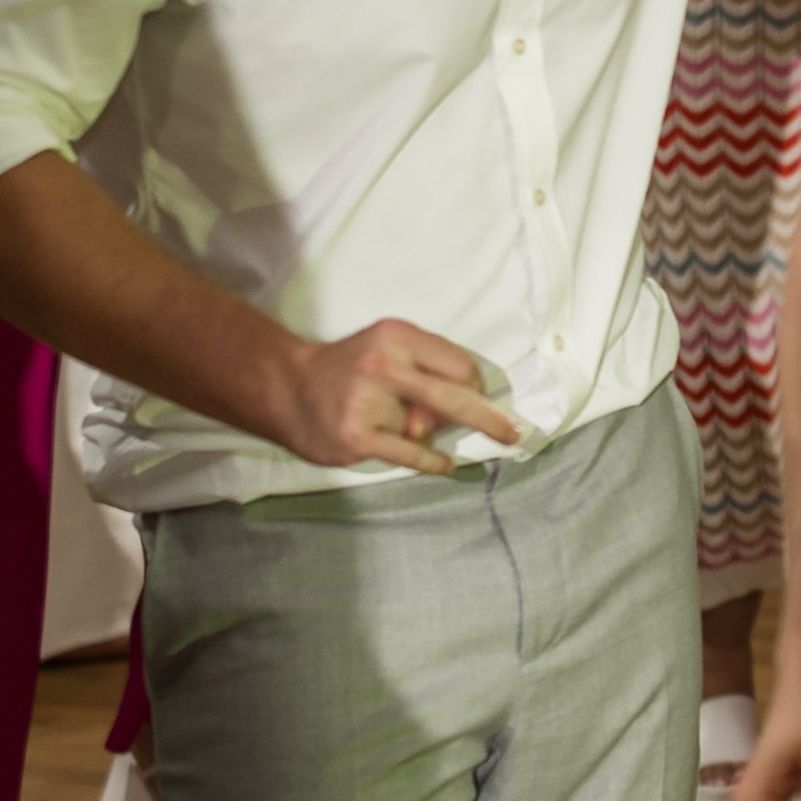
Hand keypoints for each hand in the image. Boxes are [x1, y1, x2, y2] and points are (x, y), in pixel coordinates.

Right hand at [260, 317, 519, 473]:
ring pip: (429, 428)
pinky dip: (433, 461)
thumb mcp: (388, 348)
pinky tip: (445, 463)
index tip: (478, 396)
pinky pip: (411, 455)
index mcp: (397, 336)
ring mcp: (367, 402)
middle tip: (513, 433)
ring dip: (430, 434)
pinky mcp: (357, 437)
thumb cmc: (349, 369)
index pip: (459, 365)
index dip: (475, 385)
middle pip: (455, 395)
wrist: (286, 387)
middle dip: (490, 419)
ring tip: (402, 424)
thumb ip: (427, 369)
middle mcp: (382, 364)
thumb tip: (472, 404)